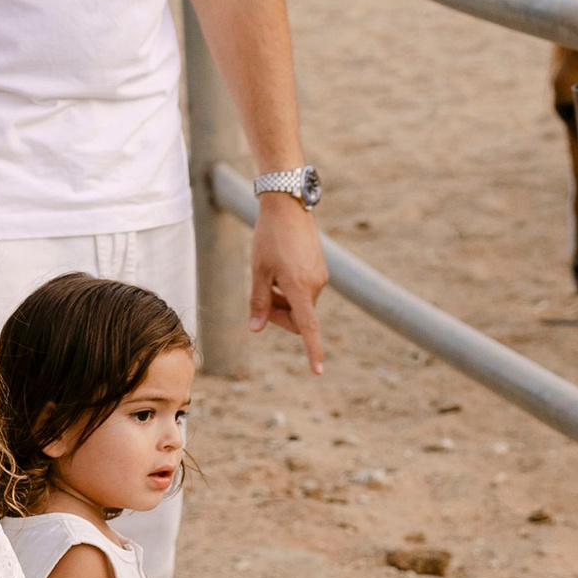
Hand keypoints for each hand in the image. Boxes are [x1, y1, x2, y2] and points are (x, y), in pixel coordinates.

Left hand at [249, 191, 327, 371]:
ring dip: (284, 302)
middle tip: (261, 300)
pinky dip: (291, 291)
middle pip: (298, 318)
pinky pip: (306, 292)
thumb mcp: (258, 271)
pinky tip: (279, 271)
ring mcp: (320, 277)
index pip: (308, 327)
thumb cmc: (269, 238)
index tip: (318, 370)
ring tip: (268, 278)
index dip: (313, 351)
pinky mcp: (321, 270)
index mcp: (299, 287)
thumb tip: (257, 329)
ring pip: (301, 305)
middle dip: (280, 316)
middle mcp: (315, 285)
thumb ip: (258, 302)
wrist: (288, 207)